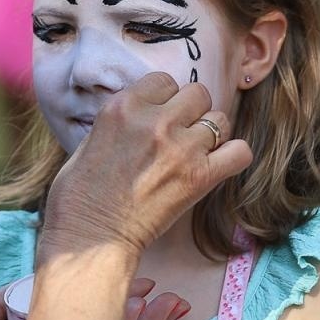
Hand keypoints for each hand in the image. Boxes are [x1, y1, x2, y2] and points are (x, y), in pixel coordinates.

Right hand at [42, 72, 252, 260]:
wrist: (88, 238)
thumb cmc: (79, 195)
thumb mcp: (91, 139)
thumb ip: (123, 120)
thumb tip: (146, 113)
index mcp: (123, 106)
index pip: (164, 81)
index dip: (164, 100)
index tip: (158, 119)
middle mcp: (154, 121)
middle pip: (198, 93)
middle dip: (191, 113)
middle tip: (179, 136)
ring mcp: (180, 148)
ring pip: (220, 120)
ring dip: (211, 135)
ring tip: (195, 153)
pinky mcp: (199, 177)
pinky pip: (239, 152)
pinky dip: (233, 157)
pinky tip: (217, 166)